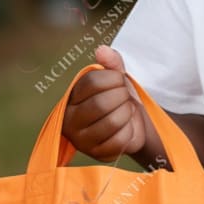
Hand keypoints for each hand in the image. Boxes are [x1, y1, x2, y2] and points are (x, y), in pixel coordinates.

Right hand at [61, 44, 147, 161]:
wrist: (133, 124)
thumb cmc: (121, 97)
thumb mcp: (118, 78)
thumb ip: (112, 62)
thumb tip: (101, 50)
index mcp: (71, 96)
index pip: (92, 82)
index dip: (114, 78)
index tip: (121, 81)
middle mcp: (70, 119)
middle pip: (101, 104)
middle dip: (122, 97)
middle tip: (125, 97)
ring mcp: (81, 139)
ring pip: (111, 122)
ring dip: (127, 113)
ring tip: (126, 111)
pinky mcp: (96, 154)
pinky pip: (119, 140)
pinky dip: (130, 131)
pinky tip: (126, 127)